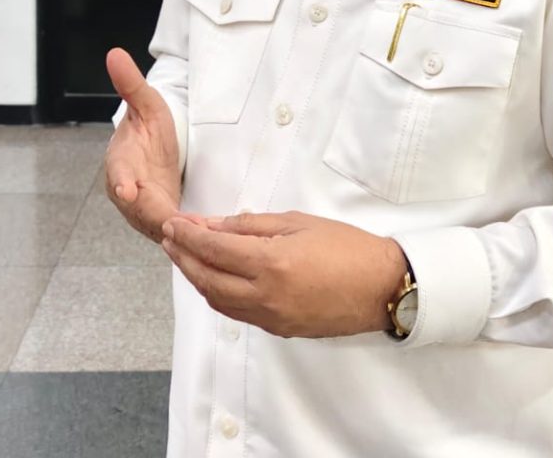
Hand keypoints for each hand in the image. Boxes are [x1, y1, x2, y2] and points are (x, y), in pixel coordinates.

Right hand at [103, 48, 183, 242]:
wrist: (152, 153)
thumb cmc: (148, 129)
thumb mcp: (147, 105)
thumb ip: (131, 84)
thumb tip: (115, 54)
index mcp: (120, 163)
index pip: (117, 173)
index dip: (121, 182)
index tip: (126, 190)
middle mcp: (127, 192)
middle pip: (142, 208)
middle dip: (161, 216)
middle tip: (183, 221)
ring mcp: (143, 212)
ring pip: (158, 226)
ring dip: (178, 231)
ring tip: (200, 231)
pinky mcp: (161, 224)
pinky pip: (172, 233)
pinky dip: (187, 237)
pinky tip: (206, 238)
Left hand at [160, 210, 407, 338]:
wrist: (382, 287)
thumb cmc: (347, 247)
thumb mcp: (299, 222)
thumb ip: (252, 225)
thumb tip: (214, 225)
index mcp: (271, 263)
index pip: (214, 249)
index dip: (188, 235)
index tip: (173, 223)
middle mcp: (265, 295)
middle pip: (206, 278)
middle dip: (182, 257)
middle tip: (170, 237)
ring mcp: (270, 317)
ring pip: (217, 300)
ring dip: (196, 277)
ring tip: (185, 256)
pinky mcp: (279, 329)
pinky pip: (236, 312)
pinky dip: (217, 294)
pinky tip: (214, 278)